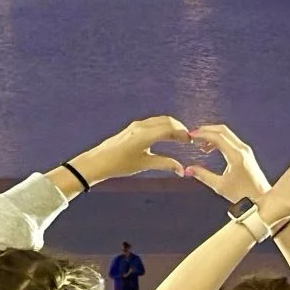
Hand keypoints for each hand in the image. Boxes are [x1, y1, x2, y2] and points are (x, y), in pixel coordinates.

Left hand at [66, 115, 191, 185]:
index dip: (183, 134)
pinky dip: (163, 127)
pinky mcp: (133, 128)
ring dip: (171, 126)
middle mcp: (141, 126)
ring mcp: (136, 125)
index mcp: (145, 134)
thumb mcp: (144, 164)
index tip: (190, 141)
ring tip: (179, 138)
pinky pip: (153, 123)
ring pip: (160, 120)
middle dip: (179, 128)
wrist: (98, 161)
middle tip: (188, 139)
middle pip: (167, 121)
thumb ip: (165, 164)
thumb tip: (181, 170)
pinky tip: (166, 136)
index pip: (170, 128)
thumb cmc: (119, 164)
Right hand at [184, 124, 269, 204]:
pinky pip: (230, 140)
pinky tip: (210, 149)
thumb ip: (203, 176)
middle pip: (222, 130)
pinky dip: (219, 140)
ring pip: (227, 134)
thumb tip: (188, 170)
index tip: (191, 136)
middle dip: (206, 130)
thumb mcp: (220, 186)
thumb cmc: (243, 195)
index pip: (217, 137)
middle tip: (194, 135)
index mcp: (236, 156)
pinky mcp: (246, 153)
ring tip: (200, 145)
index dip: (202, 134)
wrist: (262, 198)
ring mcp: (245, 150)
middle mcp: (242, 149)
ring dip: (212, 135)